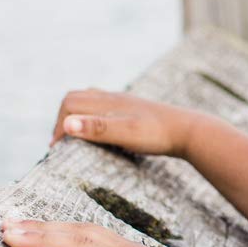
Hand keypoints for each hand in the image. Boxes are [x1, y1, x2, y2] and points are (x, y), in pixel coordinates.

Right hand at [50, 89, 201, 157]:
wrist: (190, 131)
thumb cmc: (157, 134)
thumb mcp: (125, 133)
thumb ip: (96, 129)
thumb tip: (66, 126)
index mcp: (107, 102)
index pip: (70, 104)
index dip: (58, 125)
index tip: (57, 148)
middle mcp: (113, 98)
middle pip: (76, 99)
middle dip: (63, 118)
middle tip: (60, 143)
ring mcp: (124, 102)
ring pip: (90, 100)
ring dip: (77, 114)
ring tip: (75, 135)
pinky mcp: (133, 110)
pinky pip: (105, 106)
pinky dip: (93, 115)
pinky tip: (102, 130)